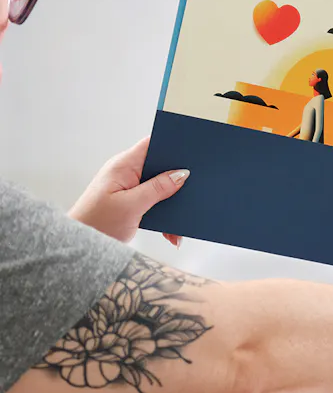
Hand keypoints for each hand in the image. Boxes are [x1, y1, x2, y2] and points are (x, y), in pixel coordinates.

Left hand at [68, 137, 187, 244]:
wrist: (78, 249)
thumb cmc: (95, 224)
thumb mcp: (132, 206)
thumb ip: (158, 188)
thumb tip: (181, 174)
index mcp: (123, 165)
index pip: (152, 144)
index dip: (172, 143)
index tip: (192, 150)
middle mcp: (126, 172)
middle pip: (159, 166)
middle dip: (177, 178)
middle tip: (194, 188)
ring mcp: (129, 187)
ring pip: (159, 186)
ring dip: (172, 202)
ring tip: (182, 219)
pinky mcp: (131, 202)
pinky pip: (154, 202)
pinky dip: (165, 215)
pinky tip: (172, 233)